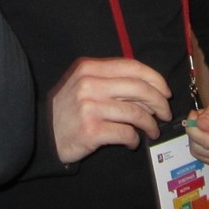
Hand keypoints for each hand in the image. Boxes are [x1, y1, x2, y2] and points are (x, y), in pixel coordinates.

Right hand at [49, 57, 171, 163]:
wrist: (43, 134)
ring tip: (152, 131)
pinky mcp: (92, 130)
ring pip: (136, 112)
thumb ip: (109, 79)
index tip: (165, 92)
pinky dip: (134, 139)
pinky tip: (132, 142)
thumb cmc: (67, 109)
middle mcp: (89, 84)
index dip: (155, 78)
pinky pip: (126, 133)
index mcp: (89, 68)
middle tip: (165, 114)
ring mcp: (90, 107)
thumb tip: (148, 89)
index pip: (131, 66)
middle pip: (138, 88)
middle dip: (159, 102)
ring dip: (150, 124)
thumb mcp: (82, 83)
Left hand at [185, 79, 208, 169]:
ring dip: (197, 138)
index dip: (194, 128)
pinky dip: (201, 145)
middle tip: (201, 116)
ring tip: (207, 124)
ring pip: (201, 154)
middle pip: (203, 149)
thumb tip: (201, 126)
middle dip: (195, 131)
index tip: (193, 114)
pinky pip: (204, 158)